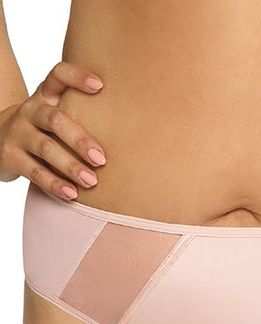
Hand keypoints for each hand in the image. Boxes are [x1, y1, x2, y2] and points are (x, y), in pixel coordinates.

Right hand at [0, 61, 105, 198]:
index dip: (76, 76)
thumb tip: (130, 133)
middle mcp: (30, 110)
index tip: (100, 85)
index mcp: (45, 96)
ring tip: (91, 181)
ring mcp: (17, 132)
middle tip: (102, 159)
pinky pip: (34, 171)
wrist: (0, 140)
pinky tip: (72, 193)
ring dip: (70, 166)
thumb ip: (82, 115)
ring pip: (45, 148)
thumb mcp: (56, 115)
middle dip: (80, 140)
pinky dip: (54, 184)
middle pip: (54, 120)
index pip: (58, 76)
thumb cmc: (43, 129)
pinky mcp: (10, 156)